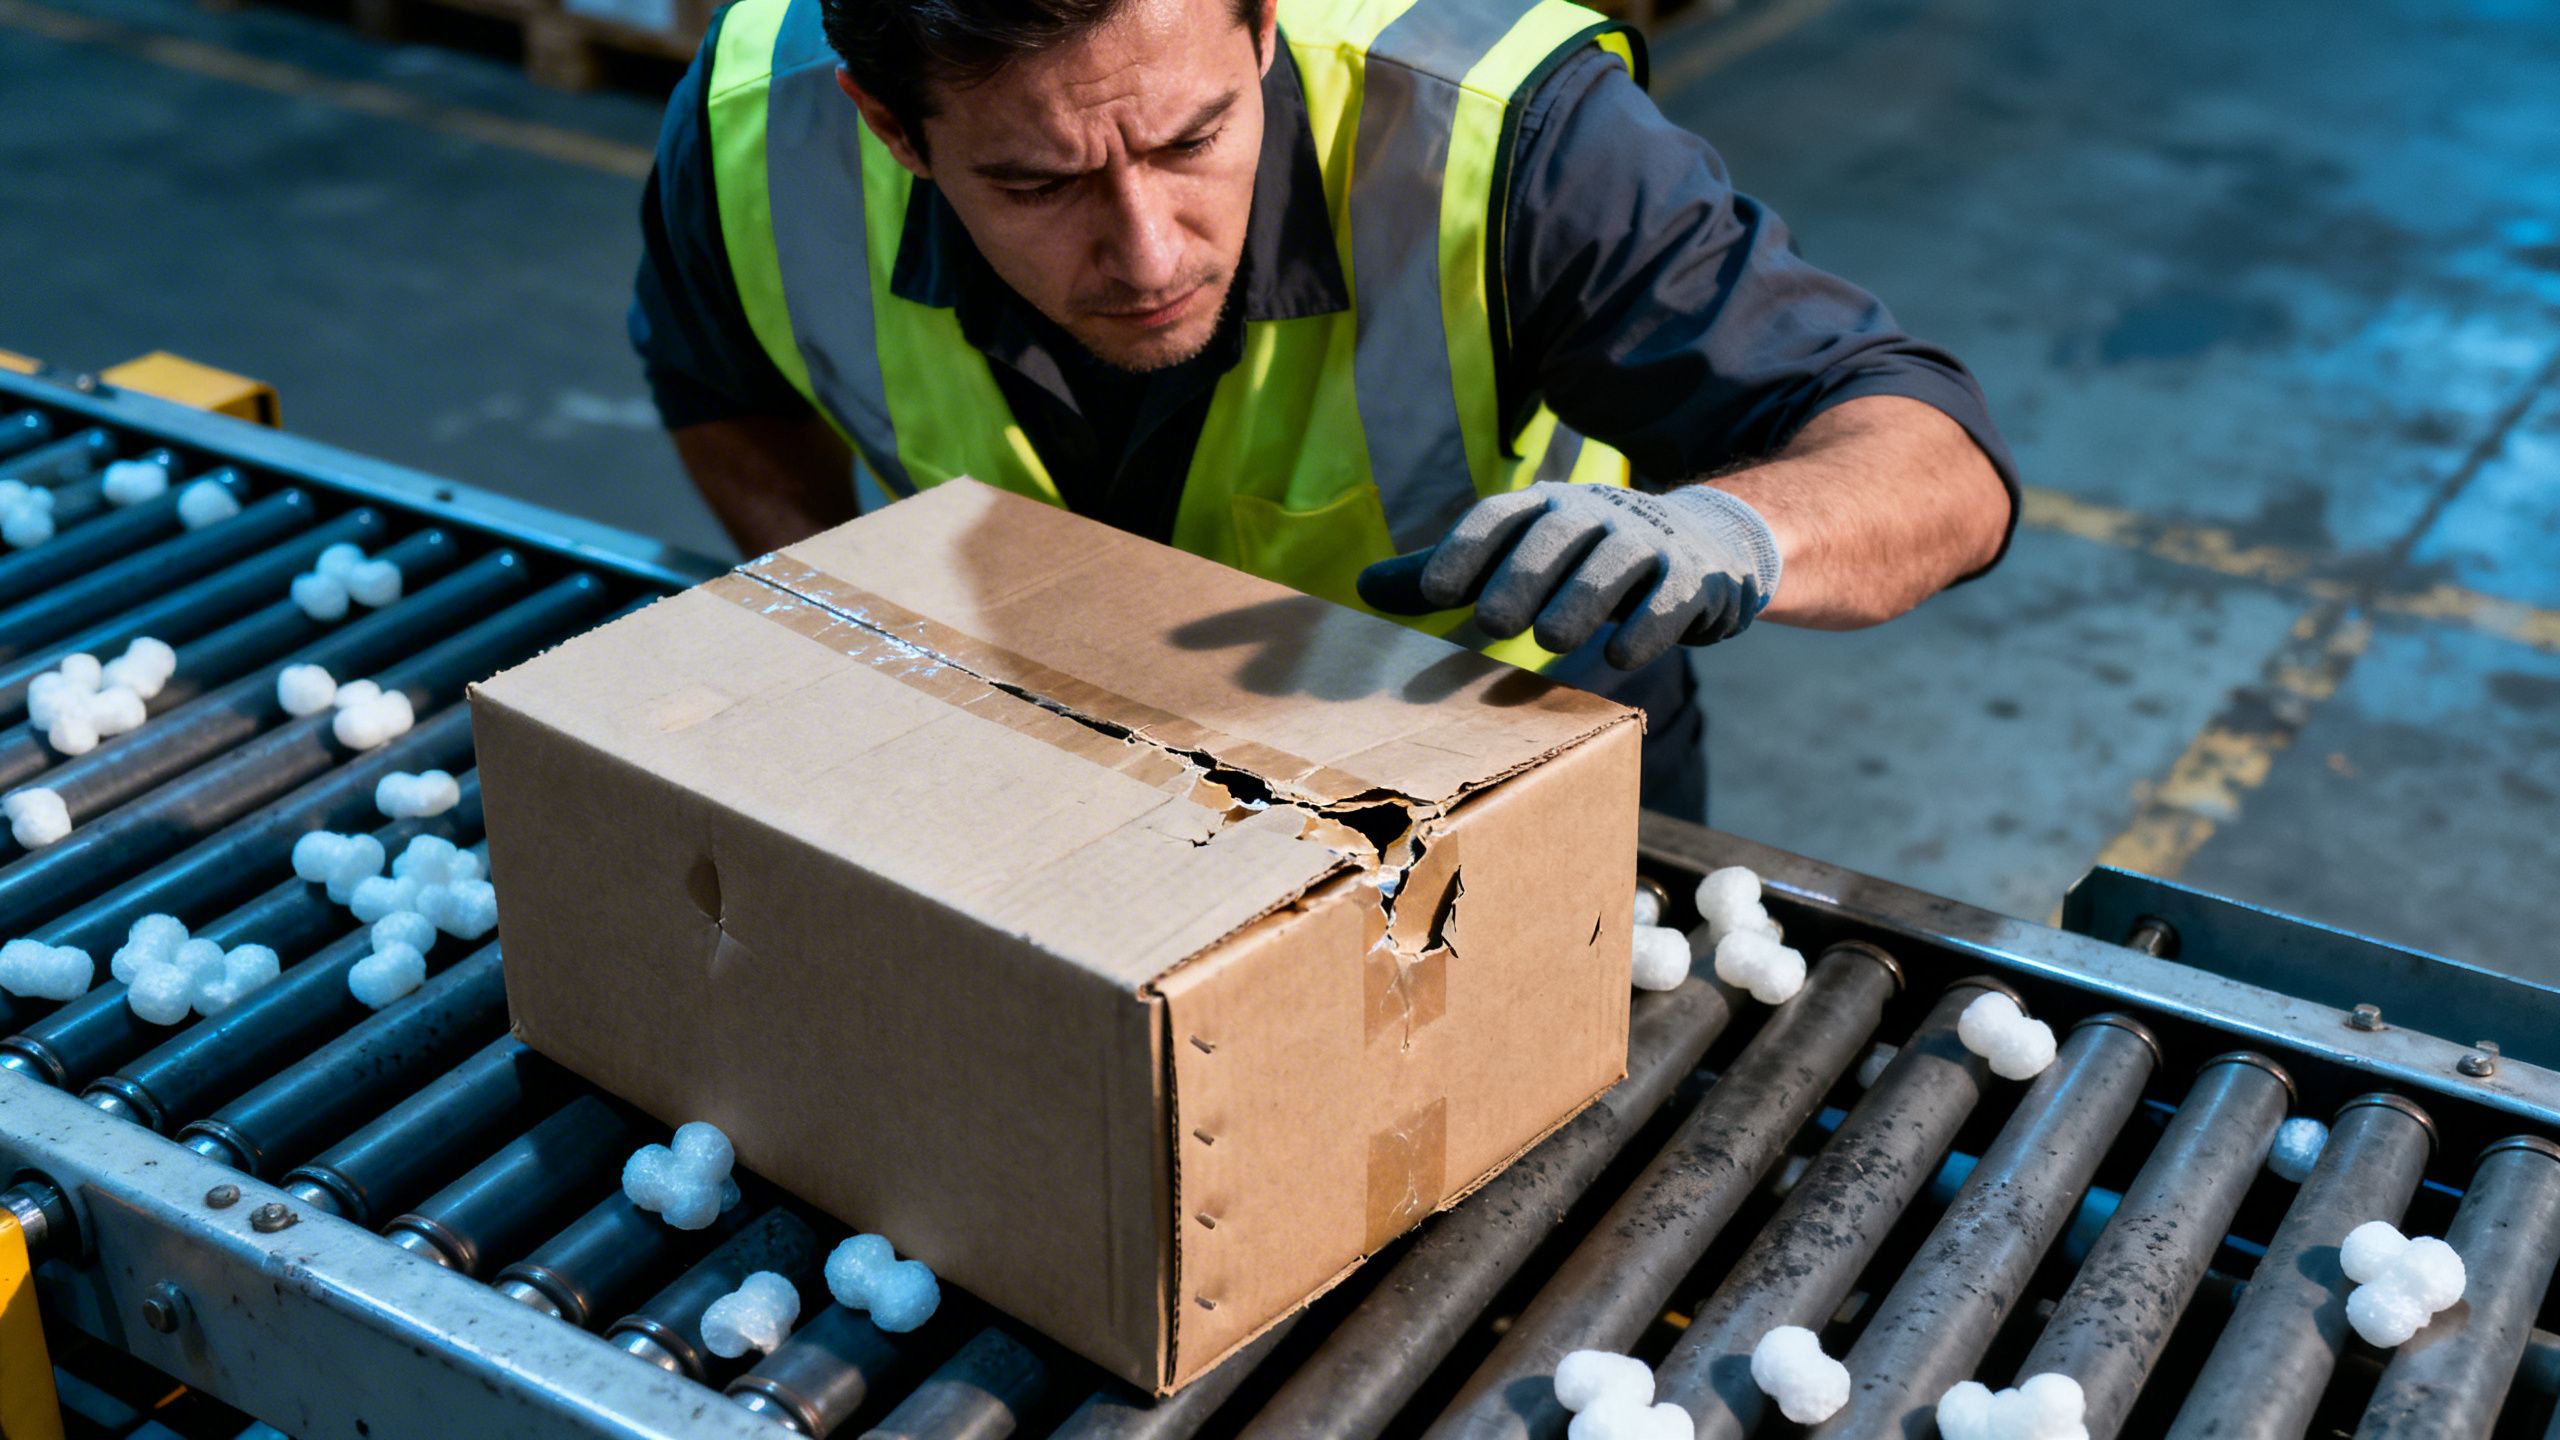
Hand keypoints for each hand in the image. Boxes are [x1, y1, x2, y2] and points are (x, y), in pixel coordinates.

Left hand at [1356, 482, 1781, 668]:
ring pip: (1614, 563)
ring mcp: (1646, 542)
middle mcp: (1594, 513)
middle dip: (1522, 575)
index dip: (1465, 548)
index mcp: (1543, 507)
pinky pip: (1670, 597)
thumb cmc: (1582, 557)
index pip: (1498, 515)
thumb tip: (1360, 587)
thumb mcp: (1516, 554)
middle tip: (1492, 622)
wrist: (1700, 543)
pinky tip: (1621, 657)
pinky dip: (1648, 625)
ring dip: (1581, 600)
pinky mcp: (1692, 577)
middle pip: (1556, 534)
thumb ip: (1443, 573)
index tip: (1432, 590)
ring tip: (1552, 640)